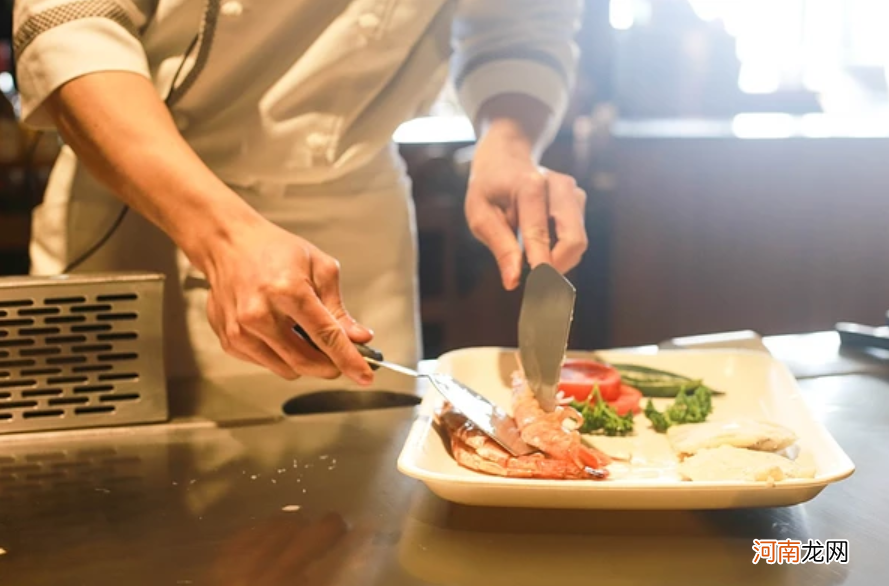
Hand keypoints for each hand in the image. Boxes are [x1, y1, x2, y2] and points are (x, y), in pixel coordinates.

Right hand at [198, 218, 374, 383]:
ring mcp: (241, 331)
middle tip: (341, 356)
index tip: (364, 376)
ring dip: (306, 361)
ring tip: (305, 333)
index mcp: (287, 291)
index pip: (326, 337)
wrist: (228, 244)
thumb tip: (358, 338)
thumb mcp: (319, 268)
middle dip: (331, 366)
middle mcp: (260, 314)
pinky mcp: (230, 341)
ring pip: (288, 369)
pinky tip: (281, 332)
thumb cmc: (273, 250)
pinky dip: (283, 356)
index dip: (349, 360)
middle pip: (306, 361)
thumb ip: (338, 309)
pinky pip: (268, 364)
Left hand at [464, 124, 587, 289]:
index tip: (540, 293)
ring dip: (557, 260)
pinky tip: (539, 245)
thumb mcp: (480, 215)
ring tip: (529, 259)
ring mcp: (573, 192)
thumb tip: (513, 281)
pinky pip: (575, 237)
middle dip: (557, 268)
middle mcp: (559, 186)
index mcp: (530, 187)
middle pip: (574, 240)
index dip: (542, 267)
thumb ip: (500, 246)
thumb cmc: (489, 189)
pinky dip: (559, 251)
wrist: (506, 157)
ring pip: (578, 242)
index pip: (540, 234)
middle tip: (535, 285)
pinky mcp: (579, 201)